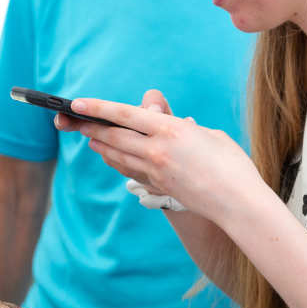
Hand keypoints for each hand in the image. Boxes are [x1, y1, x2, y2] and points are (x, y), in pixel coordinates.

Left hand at [55, 89, 266, 221]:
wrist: (238, 204)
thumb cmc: (232, 165)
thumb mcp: (209, 134)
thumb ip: (182, 126)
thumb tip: (164, 124)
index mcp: (171, 130)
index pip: (126, 115)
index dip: (99, 108)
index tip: (78, 103)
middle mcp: (157, 151)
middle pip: (114, 136)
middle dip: (88, 126)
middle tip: (68, 120)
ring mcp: (155, 171)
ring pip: (118, 155)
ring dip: (100, 144)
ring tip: (87, 135)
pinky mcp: (158, 187)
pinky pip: (129, 170)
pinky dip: (116, 160)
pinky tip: (109, 155)